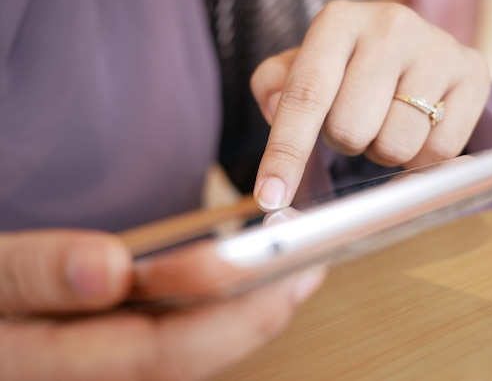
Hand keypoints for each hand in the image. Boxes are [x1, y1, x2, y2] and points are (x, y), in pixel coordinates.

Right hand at [0, 230, 323, 379]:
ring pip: (191, 353)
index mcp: (57, 366)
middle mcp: (96, 377)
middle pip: (192, 358)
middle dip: (259, 316)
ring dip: (246, 314)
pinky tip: (240, 287)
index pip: (161, 352)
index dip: (229, 315)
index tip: (280, 269)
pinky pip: (175, 341)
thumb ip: (35, 274)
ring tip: (290, 270)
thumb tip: (108, 269)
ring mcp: (109, 368)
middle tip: (311, 267)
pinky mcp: (115, 355)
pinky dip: (216, 313)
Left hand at [251, 0, 489, 210]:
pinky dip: (419, 156)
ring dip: (381, 150)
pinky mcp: (473, 74)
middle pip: (350, 129)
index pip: (306, 95)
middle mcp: (390, 27)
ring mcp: (437, 48)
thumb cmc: (350, 66)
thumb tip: (273, 112)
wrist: (413, 48)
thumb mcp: (304, 65)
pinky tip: (417, 127)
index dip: (286, 152)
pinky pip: (439, 151)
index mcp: (338, 22)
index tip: (271, 195)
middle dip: (344, 142)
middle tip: (353, 122)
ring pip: (395, 145)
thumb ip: (274, 86)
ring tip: (386, 121)